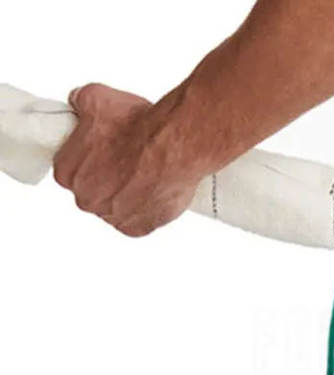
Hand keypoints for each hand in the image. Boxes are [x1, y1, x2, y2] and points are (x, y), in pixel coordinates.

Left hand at [53, 84, 199, 236]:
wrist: (175, 146)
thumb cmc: (137, 127)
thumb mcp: (96, 98)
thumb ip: (79, 102)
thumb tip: (79, 104)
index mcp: (69, 173)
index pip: (68, 170)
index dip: (85, 160)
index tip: (99, 153)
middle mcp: (88, 200)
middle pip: (91, 192)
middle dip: (105, 180)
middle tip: (124, 162)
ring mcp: (114, 216)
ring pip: (114, 208)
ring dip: (125, 196)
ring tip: (143, 176)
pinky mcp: (139, 227)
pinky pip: (136, 223)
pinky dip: (143, 211)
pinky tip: (151, 192)